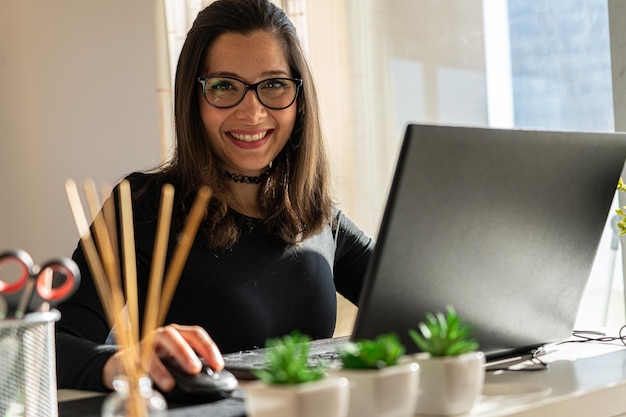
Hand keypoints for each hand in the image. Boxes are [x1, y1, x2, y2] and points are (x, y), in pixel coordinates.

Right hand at [102, 324, 223, 390]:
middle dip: (184, 352)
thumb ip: (191, 362)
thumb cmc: (158, 358)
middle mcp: (160, 336)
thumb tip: (211, 374)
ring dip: (160, 370)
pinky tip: (146, 394)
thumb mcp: (176, 356)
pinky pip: (133, 372)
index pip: (195, 334)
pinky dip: (139, 383)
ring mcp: (142, 347)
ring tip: (170, 385)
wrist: (126, 361)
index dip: (208, 348)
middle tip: (195, 369)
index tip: (218, 365)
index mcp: (176, 333)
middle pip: (173, 337)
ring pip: (150, 354)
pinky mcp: (126, 362)